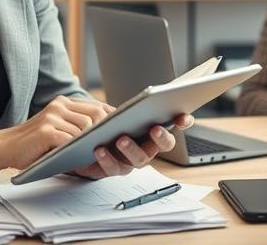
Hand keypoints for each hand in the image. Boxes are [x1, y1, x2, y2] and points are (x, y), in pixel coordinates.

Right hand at [0, 95, 111, 180]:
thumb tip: (109, 137)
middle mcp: (59, 105)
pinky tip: (82, 157)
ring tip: (99, 153)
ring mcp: (52, 116)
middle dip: (106, 131)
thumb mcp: (60, 131)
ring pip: (85, 128)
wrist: (6, 148)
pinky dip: (78, 150)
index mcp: (65, 102)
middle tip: (113, 145)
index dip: (112, 119)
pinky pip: (70, 139)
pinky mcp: (46, 130)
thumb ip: (79, 129)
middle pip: (95, 114)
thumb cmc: (36, 144)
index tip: (123, 131)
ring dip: (92, 142)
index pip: (97, 106)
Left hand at [70, 114, 193, 179]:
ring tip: (122, 138)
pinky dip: (107, 159)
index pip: (177, 123)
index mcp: (155, 132)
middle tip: (155, 128)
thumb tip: (152, 95)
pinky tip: (99, 148)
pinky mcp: (112, 170)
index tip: (184, 116)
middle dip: (161, 137)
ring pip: (139, 159)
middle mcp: (148, 148)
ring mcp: (132, 161)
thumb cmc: (108, 121)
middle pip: (163, 146)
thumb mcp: (122, 110)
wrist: (83, 139)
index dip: (183, 122)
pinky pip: (112, 168)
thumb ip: (139, 106)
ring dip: (132, 149)